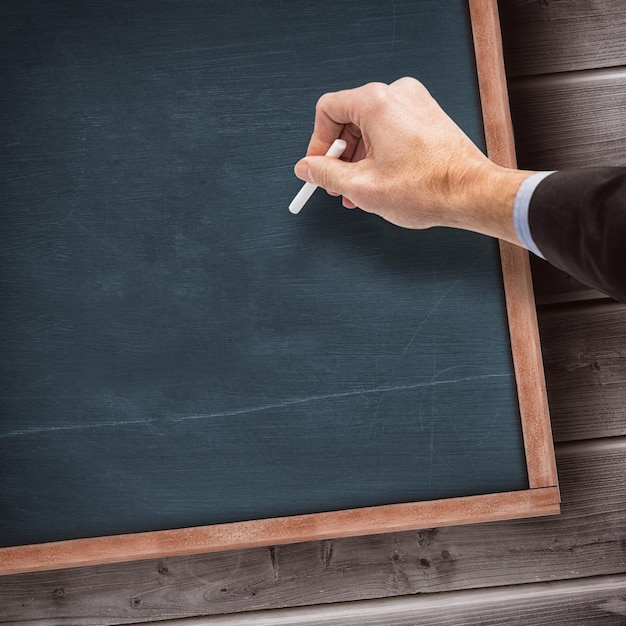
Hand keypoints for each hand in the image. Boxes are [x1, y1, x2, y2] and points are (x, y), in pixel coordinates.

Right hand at [294, 77, 532, 244]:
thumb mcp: (361, 186)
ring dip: (359, 159)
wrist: (471, 194)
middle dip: (340, 155)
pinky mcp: (427, 117)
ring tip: (359, 190)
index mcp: (376, 102)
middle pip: (349, 118)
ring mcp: (415, 103)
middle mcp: (397, 94)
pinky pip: (390, 131)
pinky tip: (379, 182)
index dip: (317, 143)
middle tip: (337, 184)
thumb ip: (325, 174)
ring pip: (370, 128)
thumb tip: (306, 168)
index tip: (317, 166)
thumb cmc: (427, 188)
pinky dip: (379, 154)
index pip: (328, 109)